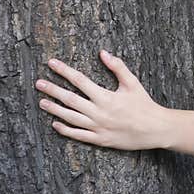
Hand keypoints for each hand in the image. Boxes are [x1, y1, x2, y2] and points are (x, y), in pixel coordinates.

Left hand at [36, 50, 168, 150]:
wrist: (154, 129)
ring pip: (70, 118)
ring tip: (42, 102)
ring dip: (55, 110)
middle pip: (70, 99)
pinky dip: (65, 130)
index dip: (64, 71)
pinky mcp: (99, 139)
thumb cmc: (144, 104)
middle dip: (53, 90)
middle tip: (39, 83)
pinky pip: (78, 135)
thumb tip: (103, 53)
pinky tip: (55, 124)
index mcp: (106, 97)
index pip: (80, 80)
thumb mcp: (133, 83)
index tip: (52, 63)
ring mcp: (97, 127)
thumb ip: (118, 67)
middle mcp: (98, 112)